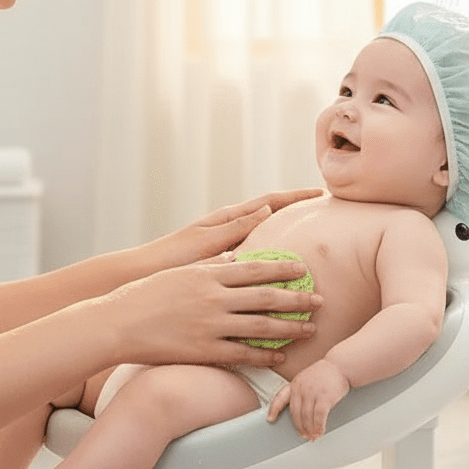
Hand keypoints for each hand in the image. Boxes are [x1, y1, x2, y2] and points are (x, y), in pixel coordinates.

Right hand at [107, 255, 321, 367]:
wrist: (117, 323)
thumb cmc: (147, 294)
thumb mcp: (181, 272)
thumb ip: (211, 267)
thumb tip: (236, 258)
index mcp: (208, 274)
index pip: (256, 269)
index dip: (283, 270)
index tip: (304, 270)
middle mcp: (213, 298)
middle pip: (266, 297)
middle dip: (297, 299)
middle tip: (320, 301)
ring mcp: (209, 325)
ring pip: (260, 327)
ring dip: (290, 329)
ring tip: (310, 330)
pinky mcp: (203, 350)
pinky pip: (241, 354)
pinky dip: (264, 356)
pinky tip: (281, 358)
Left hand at [142, 188, 323, 271]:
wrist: (142, 276)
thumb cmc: (171, 258)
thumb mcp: (207, 241)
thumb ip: (237, 227)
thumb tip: (267, 208)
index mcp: (227, 219)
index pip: (270, 201)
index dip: (296, 196)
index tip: (321, 192)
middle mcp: (228, 227)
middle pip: (271, 213)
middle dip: (296, 208)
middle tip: (325, 209)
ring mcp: (225, 243)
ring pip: (264, 233)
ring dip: (286, 230)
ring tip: (312, 235)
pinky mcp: (221, 261)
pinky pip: (254, 253)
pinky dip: (270, 253)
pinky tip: (282, 266)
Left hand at [266, 359, 350, 440]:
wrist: (341, 365)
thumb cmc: (326, 374)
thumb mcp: (308, 379)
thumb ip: (302, 393)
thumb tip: (301, 414)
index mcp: (295, 383)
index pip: (280, 398)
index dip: (274, 409)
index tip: (270, 419)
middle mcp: (301, 388)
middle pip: (296, 413)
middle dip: (299, 427)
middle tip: (304, 435)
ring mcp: (312, 392)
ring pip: (307, 417)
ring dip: (310, 430)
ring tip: (313, 436)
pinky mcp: (324, 397)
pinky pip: (319, 417)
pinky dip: (319, 427)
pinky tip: (320, 432)